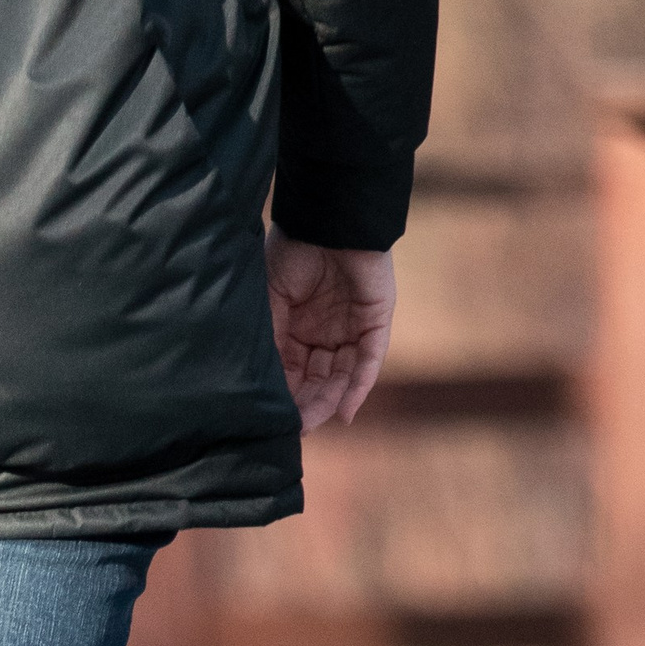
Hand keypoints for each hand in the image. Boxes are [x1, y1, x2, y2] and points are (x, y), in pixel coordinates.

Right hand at [266, 229, 395, 427]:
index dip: (284, 397)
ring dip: (329, 399)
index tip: (272, 422)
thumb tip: (268, 388)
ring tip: (315, 419)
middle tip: (296, 428)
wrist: (327, 218)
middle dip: (307, 404)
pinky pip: (369, 361)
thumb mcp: (269, 303)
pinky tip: (346, 409)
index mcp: (294, 327)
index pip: (290, 372)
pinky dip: (358, 386)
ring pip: (341, 375)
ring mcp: (351, 328)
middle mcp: (323, 333)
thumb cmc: (290, 253)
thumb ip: (271, 343)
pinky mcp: (376, 321)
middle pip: (316, 379)